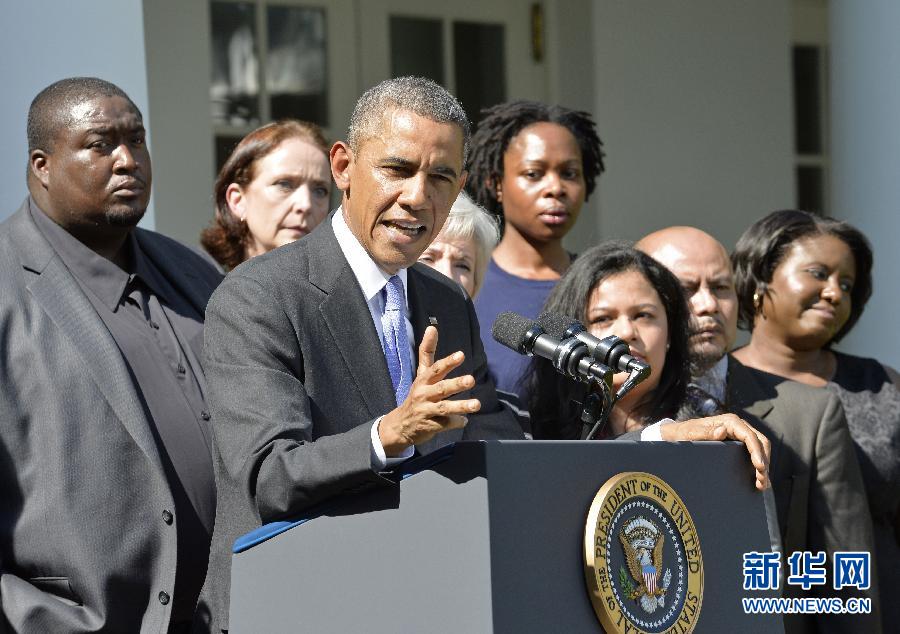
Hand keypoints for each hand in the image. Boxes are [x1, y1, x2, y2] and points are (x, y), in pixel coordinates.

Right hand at [379, 326, 479, 454]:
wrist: (400, 425)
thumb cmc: (417, 395)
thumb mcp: (421, 374)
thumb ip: (427, 351)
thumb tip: (432, 327)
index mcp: (424, 380)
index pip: (435, 369)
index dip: (447, 362)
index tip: (460, 355)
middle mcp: (424, 394)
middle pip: (441, 388)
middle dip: (456, 384)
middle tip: (471, 380)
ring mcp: (426, 411)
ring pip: (444, 408)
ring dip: (461, 406)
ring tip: (477, 405)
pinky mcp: (430, 426)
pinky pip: (445, 424)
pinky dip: (456, 422)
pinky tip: (464, 421)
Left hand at [660, 414, 770, 490]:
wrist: (676, 435)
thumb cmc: (683, 433)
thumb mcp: (690, 434)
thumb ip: (705, 433)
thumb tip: (723, 431)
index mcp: (729, 422)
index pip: (750, 436)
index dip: (757, 451)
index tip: (760, 467)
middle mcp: (737, 426)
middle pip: (760, 442)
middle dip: (763, 461)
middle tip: (762, 481)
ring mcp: (739, 435)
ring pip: (760, 448)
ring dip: (763, 466)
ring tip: (762, 484)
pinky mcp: (738, 444)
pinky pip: (754, 453)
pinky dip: (758, 466)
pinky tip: (759, 480)